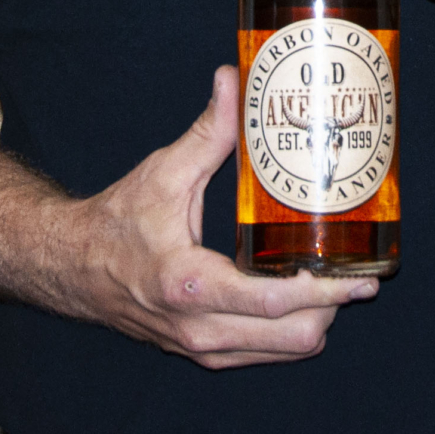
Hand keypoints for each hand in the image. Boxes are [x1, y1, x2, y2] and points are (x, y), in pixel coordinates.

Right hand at [64, 66, 373, 367]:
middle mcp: (199, 327)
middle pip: (293, 337)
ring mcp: (201, 347)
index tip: (361, 278)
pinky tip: (302, 298)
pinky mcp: (202, 352)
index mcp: (189, 284)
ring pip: (284, 351)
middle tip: (355, 273)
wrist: (73, 269)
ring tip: (335, 282)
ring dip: (316, 321)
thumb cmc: (117, 222)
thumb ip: (208, 131)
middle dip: (333, 309)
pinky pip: (263, 353)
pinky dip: (291, 331)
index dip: (326, 292)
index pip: (272, 302)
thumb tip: (235, 80)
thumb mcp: (163, 172)